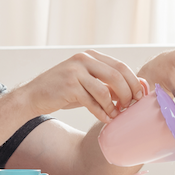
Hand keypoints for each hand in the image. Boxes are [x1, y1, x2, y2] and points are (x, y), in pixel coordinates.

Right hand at [17, 50, 146, 123]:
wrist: (34, 96)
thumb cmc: (64, 91)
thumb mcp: (88, 85)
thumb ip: (108, 85)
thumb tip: (134, 90)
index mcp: (91, 56)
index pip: (120, 66)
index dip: (133, 81)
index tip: (140, 95)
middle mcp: (84, 59)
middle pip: (117, 75)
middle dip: (128, 93)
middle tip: (130, 106)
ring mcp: (76, 71)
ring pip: (105, 89)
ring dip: (114, 105)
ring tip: (115, 115)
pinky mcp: (69, 86)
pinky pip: (92, 101)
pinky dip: (102, 112)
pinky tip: (105, 118)